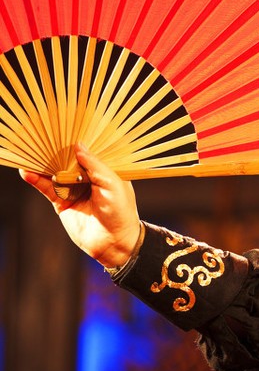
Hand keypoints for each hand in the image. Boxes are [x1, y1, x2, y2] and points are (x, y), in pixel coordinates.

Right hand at [20, 144, 141, 268]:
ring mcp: (74, 190)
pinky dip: (37, 180)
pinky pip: (47, 188)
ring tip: (30, 152)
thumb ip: (96, 166)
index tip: (65, 127)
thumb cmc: (121, 212)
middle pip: (70, 160)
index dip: (79, 142)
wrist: (113, 243)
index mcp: (106, 171)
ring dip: (43, 164)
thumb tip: (78, 146)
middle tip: (42, 136)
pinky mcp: (63, 202)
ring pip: (56, 172)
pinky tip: (27, 172)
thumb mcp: (113, 185)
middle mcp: (89, 178)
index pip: (90, 152)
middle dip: (57, 150)